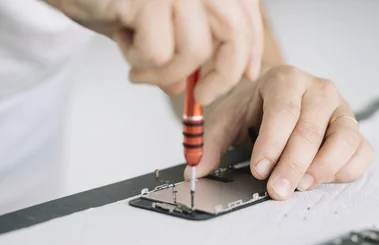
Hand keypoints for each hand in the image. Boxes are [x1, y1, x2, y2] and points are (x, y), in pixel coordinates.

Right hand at [46, 0, 263, 104]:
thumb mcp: (147, 25)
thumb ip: (174, 50)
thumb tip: (184, 85)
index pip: (246, 11)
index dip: (252, 46)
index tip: (249, 74)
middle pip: (234, 33)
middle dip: (223, 76)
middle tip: (201, 97)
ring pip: (195, 52)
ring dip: (168, 73)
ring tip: (141, 69)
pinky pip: (160, 55)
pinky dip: (143, 65)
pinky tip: (126, 50)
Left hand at [188, 65, 373, 199]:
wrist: (275, 99)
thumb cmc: (253, 110)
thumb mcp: (227, 120)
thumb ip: (210, 144)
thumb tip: (195, 171)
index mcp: (285, 81)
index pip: (283, 111)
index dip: (273, 143)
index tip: (260, 169)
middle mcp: (318, 91)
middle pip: (312, 128)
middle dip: (293, 164)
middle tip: (277, 191)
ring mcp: (341, 110)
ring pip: (345, 138)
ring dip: (324, 167)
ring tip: (302, 186)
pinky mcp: (354, 130)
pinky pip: (362, 151)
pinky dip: (347, 169)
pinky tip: (325, 180)